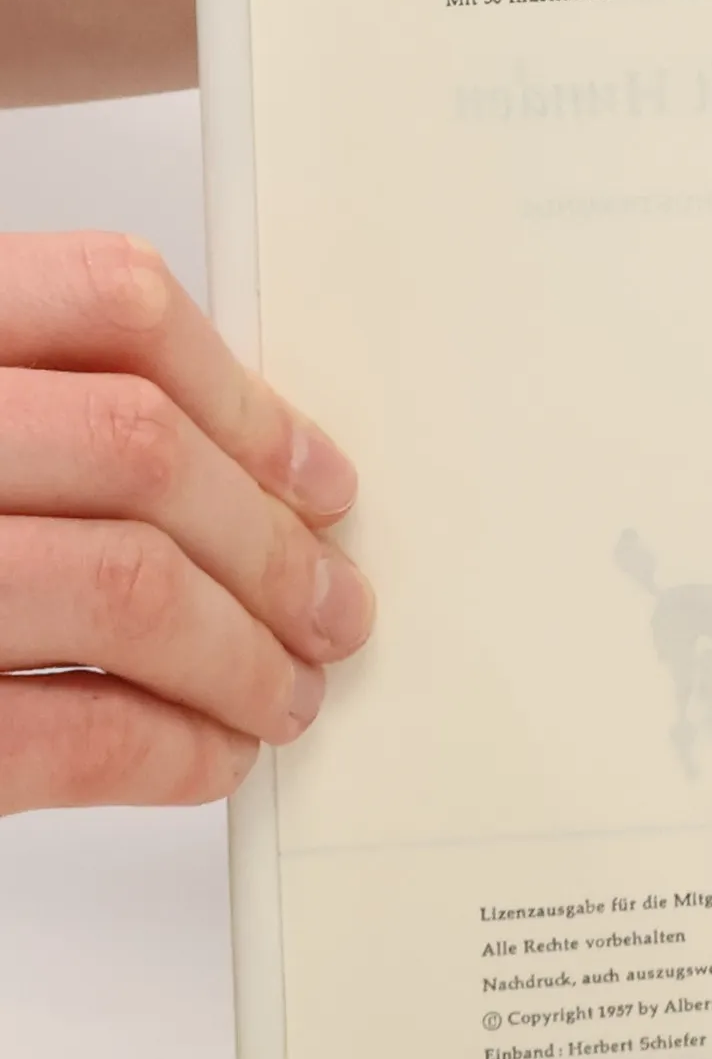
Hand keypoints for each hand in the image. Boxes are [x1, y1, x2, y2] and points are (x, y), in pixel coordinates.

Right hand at [0, 232, 372, 815]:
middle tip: (333, 608)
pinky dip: (173, 752)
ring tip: (286, 691)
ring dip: (246, 654)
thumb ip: (25, 408)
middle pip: (142, 451)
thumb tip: (240, 470)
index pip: (108, 301)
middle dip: (274, 547)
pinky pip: (72, 734)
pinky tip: (207, 757)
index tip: (318, 476)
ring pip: (128, 584)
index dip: (247, 398)